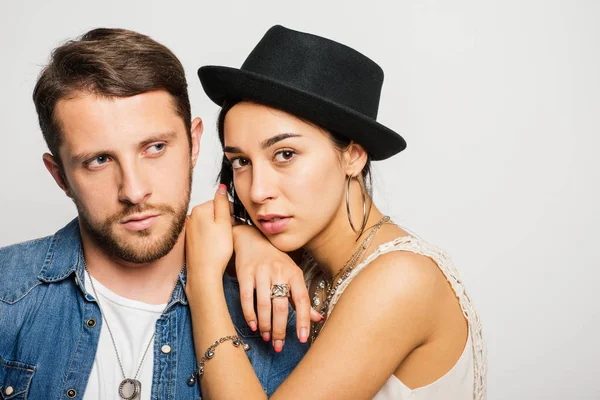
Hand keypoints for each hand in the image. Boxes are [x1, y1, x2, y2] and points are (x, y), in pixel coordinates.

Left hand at [185, 185, 232, 283]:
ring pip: (209, 222)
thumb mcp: (224, 223)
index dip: (232, 213)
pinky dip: (210, 236)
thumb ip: (223, 203)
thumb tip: (221, 187)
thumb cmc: (216, 250)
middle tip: (229, 234)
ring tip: (222, 242)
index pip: (220, 203)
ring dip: (218, 229)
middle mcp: (190, 216)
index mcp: (199, 209)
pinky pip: (203, 232)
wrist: (203, 273)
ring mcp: (188, 228)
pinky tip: (214, 246)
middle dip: (224, 220)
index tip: (235, 224)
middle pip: (213, 212)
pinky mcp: (189, 239)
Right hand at [232, 225, 322, 348]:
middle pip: (281, 306)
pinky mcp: (245, 273)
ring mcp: (261, 272)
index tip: (303, 338)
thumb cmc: (275, 260)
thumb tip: (318, 318)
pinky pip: (247, 298)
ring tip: (267, 338)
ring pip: (264, 304)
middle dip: (280, 329)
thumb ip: (301, 298)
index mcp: (294, 273)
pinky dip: (250, 314)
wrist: (252, 239)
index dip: (303, 320)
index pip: (302, 299)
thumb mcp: (292, 275)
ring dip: (265, 325)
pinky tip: (253, 325)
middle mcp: (279, 271)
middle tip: (279, 345)